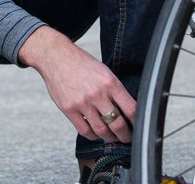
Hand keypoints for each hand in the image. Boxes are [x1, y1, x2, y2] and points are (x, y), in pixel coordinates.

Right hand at [18, 26, 134, 143]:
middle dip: (125, 135)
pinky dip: (92, 135)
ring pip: (101, 130)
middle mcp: (97, 94)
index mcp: (110, 82)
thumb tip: (126, 109)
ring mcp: (82, 103)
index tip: (137, 126)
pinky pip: (84, 130)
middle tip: (126, 137)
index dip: (137, 122)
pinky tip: (95, 133)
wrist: (56, 57)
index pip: (130, 109)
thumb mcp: (104, 71)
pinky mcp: (69, 109)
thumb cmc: (80, 63)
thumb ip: (114, 89)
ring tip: (111, 137)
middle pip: (117, 124)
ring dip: (109, 137)